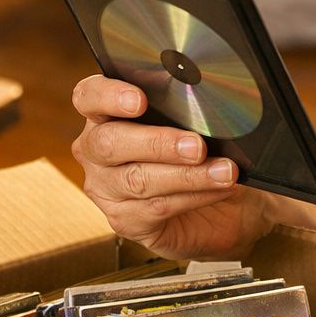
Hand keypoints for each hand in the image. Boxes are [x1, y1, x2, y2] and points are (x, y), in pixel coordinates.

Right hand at [71, 74, 285, 259]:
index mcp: (105, 114)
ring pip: (138, 180)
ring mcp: (106, 189)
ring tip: (224, 171)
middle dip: (158, 143)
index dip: (109, 95)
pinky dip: (195, 196)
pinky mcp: (125, 221)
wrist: (225, 204)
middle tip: (197, 146)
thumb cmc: (202, 153)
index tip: (139, 100)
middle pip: (110, 142)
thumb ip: (188, 108)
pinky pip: (158, 207)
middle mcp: (96, 151)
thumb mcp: (197, 124)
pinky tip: (219, 189)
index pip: (89, 96)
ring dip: (188, 175)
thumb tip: (209, 99)